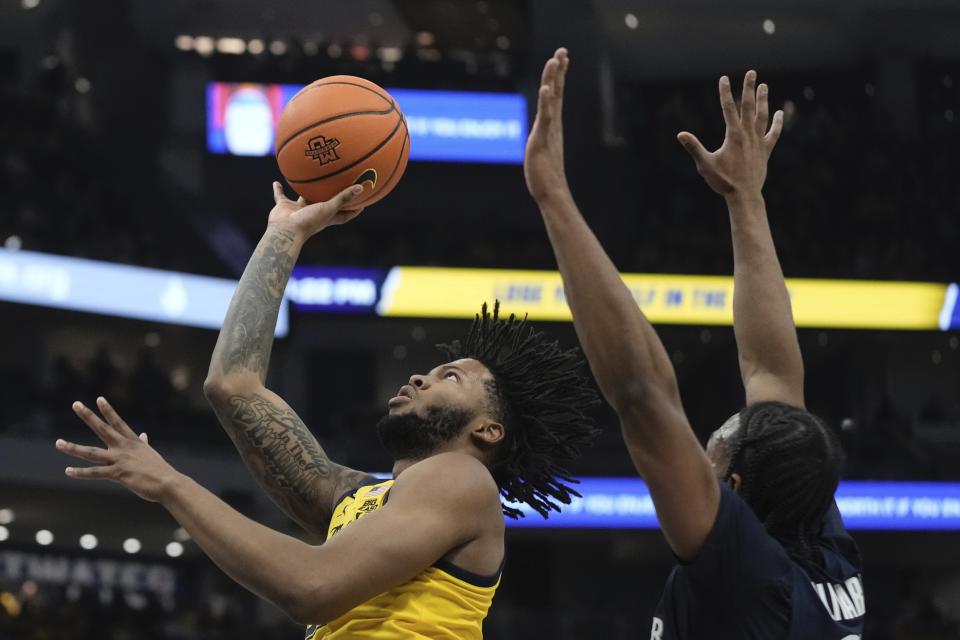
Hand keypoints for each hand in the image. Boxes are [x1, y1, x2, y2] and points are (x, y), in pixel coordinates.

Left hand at [57, 397, 181, 502]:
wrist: (168, 483)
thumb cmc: (161, 471)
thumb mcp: (150, 453)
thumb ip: (143, 443)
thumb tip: (143, 435)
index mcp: (133, 442)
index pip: (118, 423)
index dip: (108, 411)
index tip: (99, 399)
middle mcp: (124, 447)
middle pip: (102, 429)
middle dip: (88, 416)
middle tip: (76, 404)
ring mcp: (120, 460)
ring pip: (91, 452)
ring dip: (73, 448)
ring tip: (58, 443)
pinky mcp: (118, 474)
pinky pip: (95, 473)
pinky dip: (81, 472)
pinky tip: (68, 471)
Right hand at [267, 182, 364, 238]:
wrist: (285, 230)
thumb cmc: (309, 222)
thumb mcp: (329, 208)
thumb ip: (343, 198)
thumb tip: (362, 188)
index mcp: (326, 217)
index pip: (344, 216)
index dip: (353, 211)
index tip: (363, 203)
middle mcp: (313, 214)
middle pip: (324, 205)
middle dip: (330, 198)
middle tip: (337, 185)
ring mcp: (298, 211)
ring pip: (302, 198)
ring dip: (304, 191)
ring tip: (308, 180)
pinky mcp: (284, 207)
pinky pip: (280, 196)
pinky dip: (278, 190)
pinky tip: (276, 181)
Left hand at [525, 47, 571, 204]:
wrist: (550, 191)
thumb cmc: (546, 173)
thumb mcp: (543, 147)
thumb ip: (544, 138)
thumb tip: (544, 133)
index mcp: (552, 123)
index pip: (555, 94)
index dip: (558, 75)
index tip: (562, 56)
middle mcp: (552, 124)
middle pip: (555, 91)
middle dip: (558, 70)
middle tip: (562, 50)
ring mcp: (547, 131)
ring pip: (551, 100)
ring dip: (552, 79)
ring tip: (555, 61)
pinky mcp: (542, 140)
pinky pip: (545, 118)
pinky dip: (546, 103)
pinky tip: (547, 90)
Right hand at [677, 70, 783, 197]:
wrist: (744, 195)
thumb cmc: (723, 181)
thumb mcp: (705, 165)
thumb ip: (694, 148)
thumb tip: (680, 135)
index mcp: (733, 135)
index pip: (728, 108)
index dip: (725, 92)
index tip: (724, 78)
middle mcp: (748, 135)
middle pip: (748, 107)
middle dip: (749, 88)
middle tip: (751, 72)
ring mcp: (758, 142)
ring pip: (762, 116)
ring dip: (763, 100)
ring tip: (764, 86)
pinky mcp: (765, 151)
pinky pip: (773, 134)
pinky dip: (777, 123)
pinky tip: (779, 113)